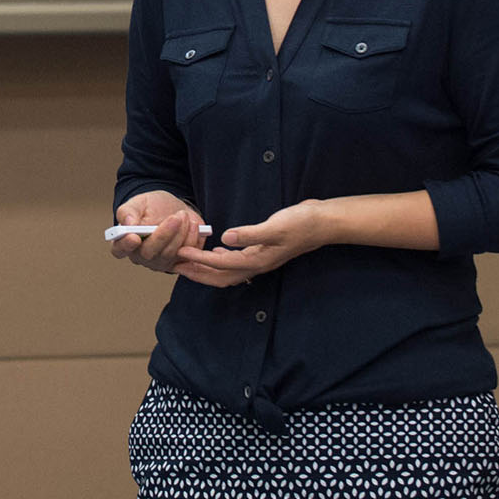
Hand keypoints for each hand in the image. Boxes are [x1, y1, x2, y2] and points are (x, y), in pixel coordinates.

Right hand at [110, 191, 205, 274]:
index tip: (134, 237)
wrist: (175, 209)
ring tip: (183, 215)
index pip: (120, 249)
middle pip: (149, 254)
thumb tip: (128, 223)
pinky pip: (188, 255)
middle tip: (175, 218)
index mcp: (126, 242)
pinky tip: (192, 223)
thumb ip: (129, 211)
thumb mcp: (139, 202)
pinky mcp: (180, 263)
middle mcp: (142, 256)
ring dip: (180, 233)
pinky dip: (192, 237)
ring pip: (170, 254)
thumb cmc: (152, 207)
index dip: (125, 245)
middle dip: (163, 235)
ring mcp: (161, 262)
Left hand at [177, 198, 330, 286]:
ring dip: (207, 268)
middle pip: (221, 277)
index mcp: (258, 261)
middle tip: (175, 266)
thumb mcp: (275, 226)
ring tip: (188, 261)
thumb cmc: (301, 223)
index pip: (221, 264)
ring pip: (228, 271)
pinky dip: (221, 259)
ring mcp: (260, 258)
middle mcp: (257, 264)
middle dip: (198, 273)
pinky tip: (215, 250)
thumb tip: (226, 238)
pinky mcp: (263, 250)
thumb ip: (251, 234)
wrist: (322, 222)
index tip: (180, 254)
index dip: (199, 260)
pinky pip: (236, 261)